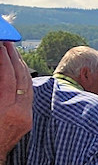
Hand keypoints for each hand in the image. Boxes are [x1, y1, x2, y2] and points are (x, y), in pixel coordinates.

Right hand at [0, 42, 31, 157]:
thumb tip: (0, 69)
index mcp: (5, 110)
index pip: (7, 77)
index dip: (4, 60)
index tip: (1, 47)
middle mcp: (19, 113)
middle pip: (21, 78)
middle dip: (14, 59)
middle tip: (7, 45)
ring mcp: (26, 117)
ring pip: (28, 85)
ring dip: (20, 66)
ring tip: (12, 53)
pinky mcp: (28, 120)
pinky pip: (28, 95)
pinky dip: (23, 80)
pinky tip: (17, 70)